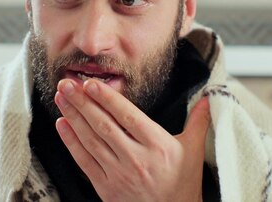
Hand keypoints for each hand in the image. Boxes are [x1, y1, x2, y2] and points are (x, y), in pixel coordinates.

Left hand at [54, 79, 209, 201]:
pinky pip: (84, 160)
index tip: (91, 83)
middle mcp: (135, 158)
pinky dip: (71, 141)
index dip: (107, 98)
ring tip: (62, 97)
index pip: (127, 115)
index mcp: (157, 145)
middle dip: (82, 101)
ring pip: (90, 139)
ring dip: (73, 116)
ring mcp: (118, 173)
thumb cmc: (183, 186)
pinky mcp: (105, 187)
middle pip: (103, 124)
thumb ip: (198, 122)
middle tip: (67, 83)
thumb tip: (209, 98)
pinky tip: (62, 125)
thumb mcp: (194, 152)